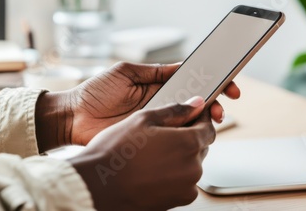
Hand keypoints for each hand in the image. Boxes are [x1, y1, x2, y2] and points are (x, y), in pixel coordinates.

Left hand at [35, 62, 239, 150]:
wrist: (74, 117)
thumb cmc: (95, 92)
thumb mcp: (125, 72)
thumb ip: (154, 70)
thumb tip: (180, 65)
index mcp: (157, 84)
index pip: (190, 80)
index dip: (211, 79)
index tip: (228, 80)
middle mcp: (161, 102)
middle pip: (196, 101)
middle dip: (216, 101)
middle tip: (223, 103)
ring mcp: (158, 120)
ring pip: (189, 119)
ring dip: (206, 118)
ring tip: (213, 118)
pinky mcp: (151, 137)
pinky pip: (174, 135)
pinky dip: (188, 134)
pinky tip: (196, 132)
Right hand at [68, 96, 214, 210]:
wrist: (96, 187)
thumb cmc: (115, 152)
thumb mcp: (143, 119)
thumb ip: (175, 111)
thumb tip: (195, 104)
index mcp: (189, 143)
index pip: (208, 128)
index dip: (200, 119)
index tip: (190, 116)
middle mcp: (194, 167)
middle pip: (201, 147)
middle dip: (188, 137)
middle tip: (163, 134)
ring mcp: (187, 187)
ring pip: (192, 165)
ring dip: (180, 157)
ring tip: (152, 153)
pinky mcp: (178, 201)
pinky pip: (184, 182)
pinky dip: (174, 175)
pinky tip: (152, 170)